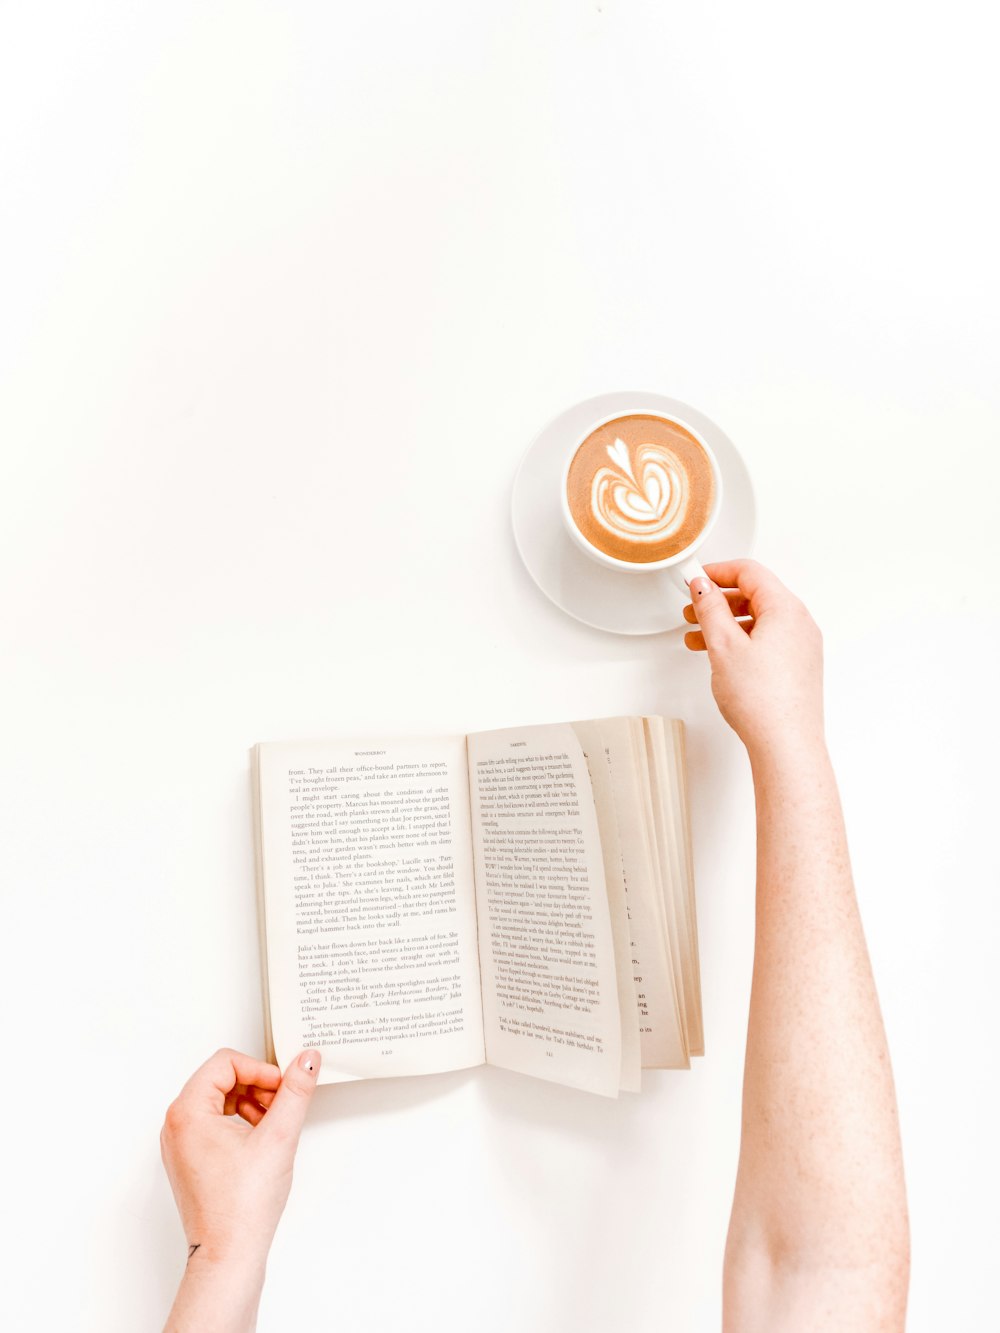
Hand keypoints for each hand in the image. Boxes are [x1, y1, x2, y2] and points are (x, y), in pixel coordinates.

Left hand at [160, 1047, 320, 1269]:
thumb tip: (306, 1061)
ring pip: (219, 1101)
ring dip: (251, 1103)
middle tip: (282, 1104)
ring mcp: (180, 1145)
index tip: (282, 1086)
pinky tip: (261, 1141)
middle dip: (256, 1086)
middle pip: (221, 1079)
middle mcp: (176, 1125)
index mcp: (187, 1112)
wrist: (228, 1256)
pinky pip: (214, 1123)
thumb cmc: (241, 1207)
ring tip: (274, 1124)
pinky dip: (240, 1122)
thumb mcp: (278, 1137)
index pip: (226, 1062)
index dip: (260, 1069)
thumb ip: (296, 1092)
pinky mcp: (190, 1160)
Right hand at [683, 559, 823, 759]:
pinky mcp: (798, 667)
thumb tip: (703, 587)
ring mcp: (802, 647)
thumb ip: (710, 609)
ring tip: (698, 636)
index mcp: (786, 610)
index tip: (696, 580)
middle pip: (756, 595)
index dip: (718, 571)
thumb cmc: (762, 700)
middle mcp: (800, 624)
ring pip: (760, 620)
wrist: (786, 744)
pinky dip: (742, 640)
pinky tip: (721, 656)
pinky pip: (767, 640)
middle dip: (720, 599)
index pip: (750, 572)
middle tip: (693, 608)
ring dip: (727, 623)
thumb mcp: (723, 645)